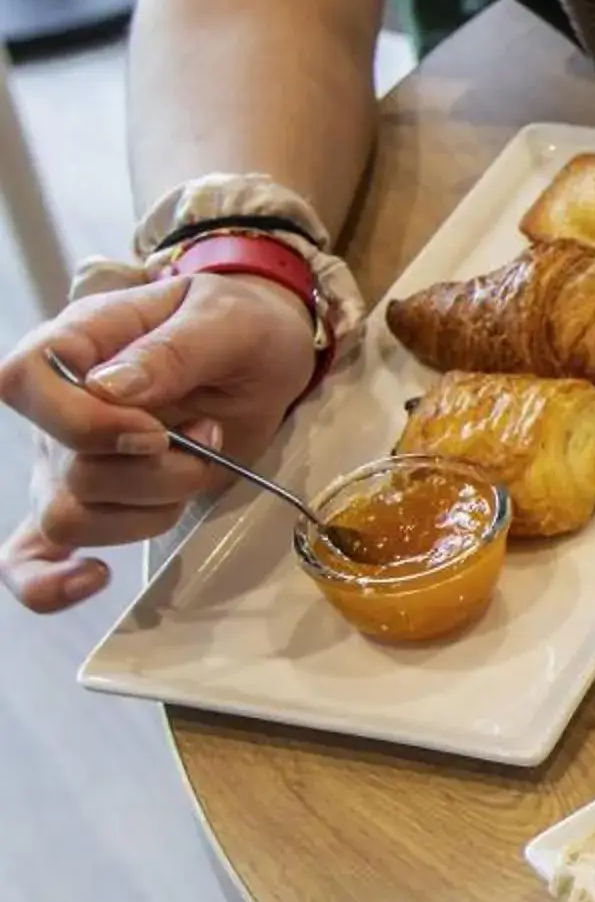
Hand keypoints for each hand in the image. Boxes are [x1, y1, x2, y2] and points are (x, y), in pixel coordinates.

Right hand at [0, 272, 319, 612]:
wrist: (262, 354)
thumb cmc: (239, 324)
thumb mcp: (226, 320)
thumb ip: (171, 350)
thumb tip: (109, 389)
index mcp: (71, 345)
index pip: (24, 383)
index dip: (84, 423)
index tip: (155, 432)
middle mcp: (53, 410)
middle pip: (67, 470)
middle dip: (156, 472)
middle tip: (210, 433)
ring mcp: (63, 462)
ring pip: (70, 518)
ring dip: (151, 509)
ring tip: (196, 468)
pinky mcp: (91, 503)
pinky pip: (31, 556)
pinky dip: (49, 581)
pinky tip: (94, 577)